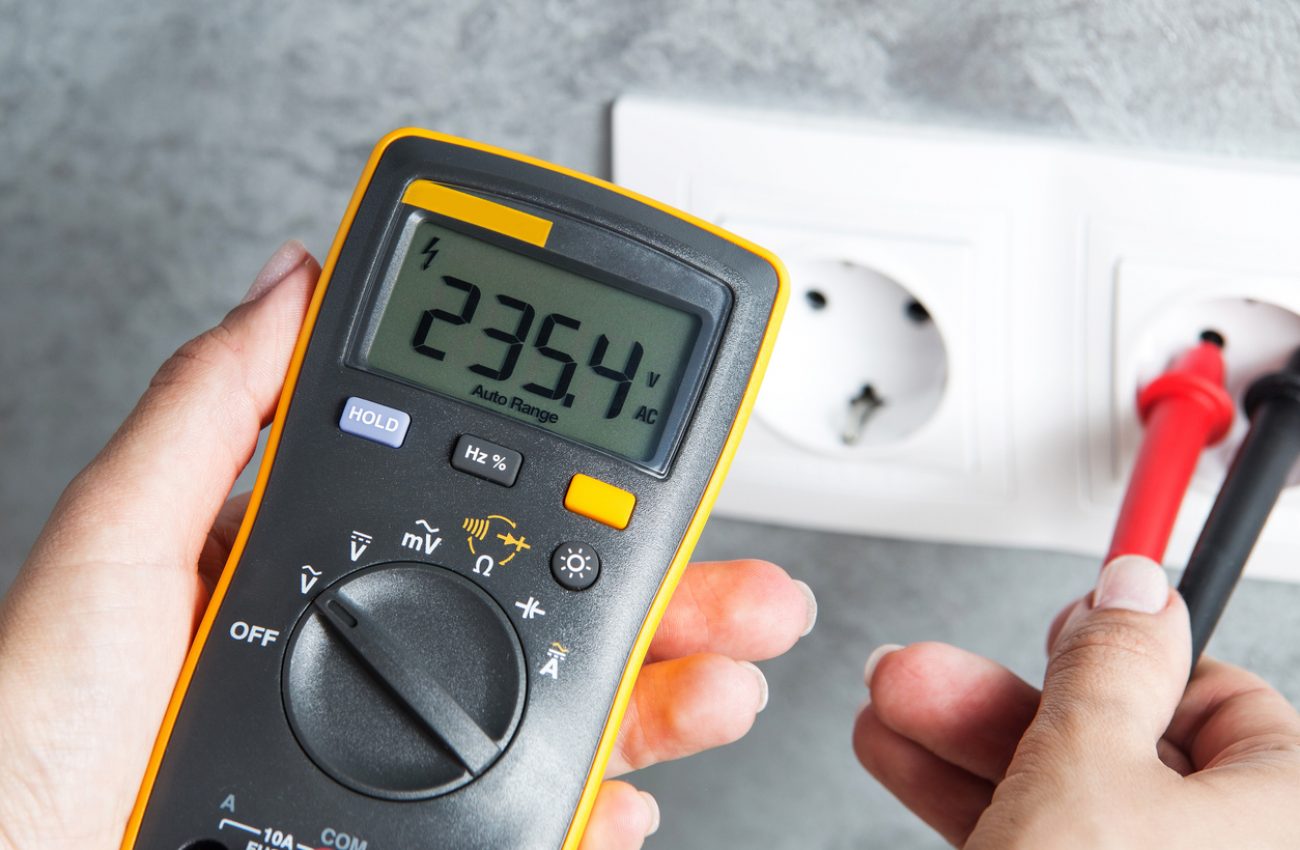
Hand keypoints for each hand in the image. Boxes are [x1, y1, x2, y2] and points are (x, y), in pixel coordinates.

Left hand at [0, 241, 816, 849]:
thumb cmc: (37, 738)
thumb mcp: (113, 549)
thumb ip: (207, 413)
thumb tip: (289, 284)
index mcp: (328, 562)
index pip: (478, 498)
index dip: (575, 475)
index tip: (645, 451)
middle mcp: (382, 648)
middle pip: (553, 605)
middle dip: (674, 592)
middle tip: (744, 584)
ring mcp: (406, 747)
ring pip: (569, 706)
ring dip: (671, 691)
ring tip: (725, 681)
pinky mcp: (431, 828)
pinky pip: (538, 806)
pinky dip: (603, 797)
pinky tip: (628, 786)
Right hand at [854, 555, 1299, 848]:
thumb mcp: (1084, 765)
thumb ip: (1109, 666)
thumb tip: (1135, 590)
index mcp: (1286, 814)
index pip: (1226, 698)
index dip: (1132, 648)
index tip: (1065, 623)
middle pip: (1122, 745)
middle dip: (1003, 696)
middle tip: (937, 667)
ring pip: (1066, 794)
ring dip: (965, 741)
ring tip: (893, 706)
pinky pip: (1039, 838)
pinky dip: (970, 800)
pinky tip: (906, 761)